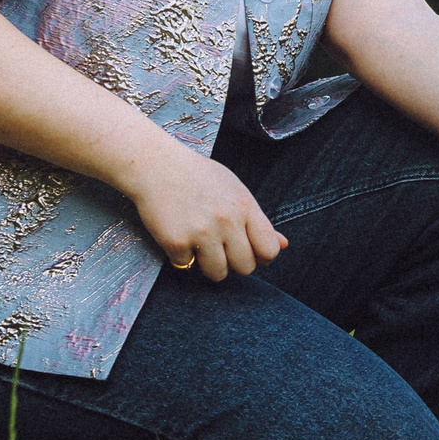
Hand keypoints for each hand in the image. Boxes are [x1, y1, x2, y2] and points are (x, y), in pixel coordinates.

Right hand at [124, 143, 284, 281]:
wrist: (156, 165)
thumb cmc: (198, 177)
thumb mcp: (234, 190)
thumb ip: (258, 221)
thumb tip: (283, 245)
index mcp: (245, 206)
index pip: (269, 250)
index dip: (260, 256)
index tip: (246, 249)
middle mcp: (227, 220)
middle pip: (246, 267)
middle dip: (234, 262)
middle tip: (219, 246)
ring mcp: (201, 232)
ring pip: (218, 274)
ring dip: (209, 265)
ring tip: (199, 244)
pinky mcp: (176, 241)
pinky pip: (186, 266)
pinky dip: (181, 255)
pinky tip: (177, 234)